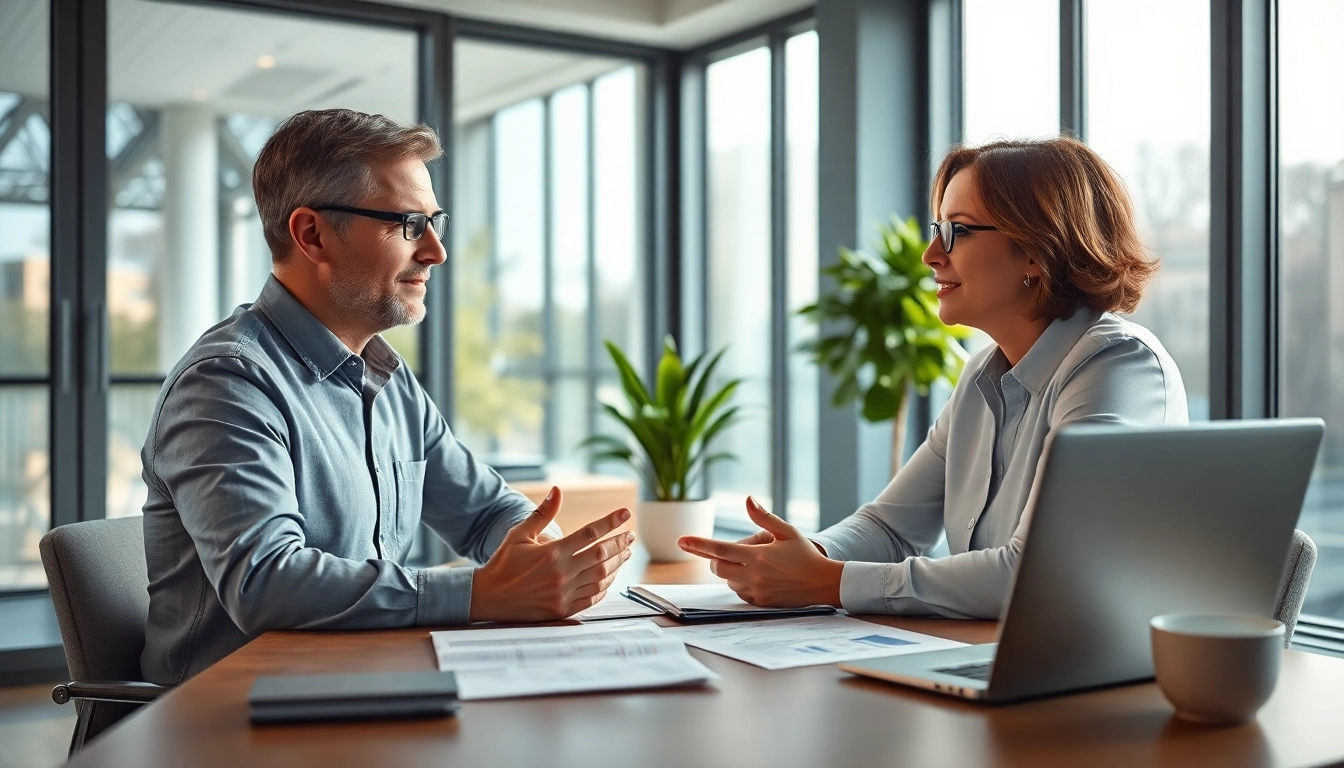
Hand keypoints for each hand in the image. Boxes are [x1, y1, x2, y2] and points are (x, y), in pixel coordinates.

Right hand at [470, 487, 635, 621]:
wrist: (488, 597)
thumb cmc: (503, 563)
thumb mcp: (520, 534)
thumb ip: (542, 514)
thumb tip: (558, 490)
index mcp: (552, 552)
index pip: (590, 533)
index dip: (611, 522)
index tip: (625, 513)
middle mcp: (561, 573)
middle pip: (601, 555)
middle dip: (620, 543)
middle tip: (630, 536)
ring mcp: (564, 593)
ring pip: (601, 577)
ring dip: (617, 564)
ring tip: (625, 553)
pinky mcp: (563, 609)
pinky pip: (592, 597)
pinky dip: (605, 586)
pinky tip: (610, 577)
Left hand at [677, 497, 842, 607]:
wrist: (824, 583)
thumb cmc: (806, 555)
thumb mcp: (787, 532)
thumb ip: (764, 517)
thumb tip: (748, 500)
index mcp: (758, 556)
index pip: (720, 549)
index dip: (698, 544)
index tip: (682, 540)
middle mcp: (754, 575)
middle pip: (717, 568)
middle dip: (715, 560)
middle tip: (723, 553)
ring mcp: (756, 591)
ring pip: (729, 581)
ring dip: (730, 572)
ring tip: (753, 564)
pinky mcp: (761, 603)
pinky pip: (741, 593)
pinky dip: (742, 584)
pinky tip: (758, 578)